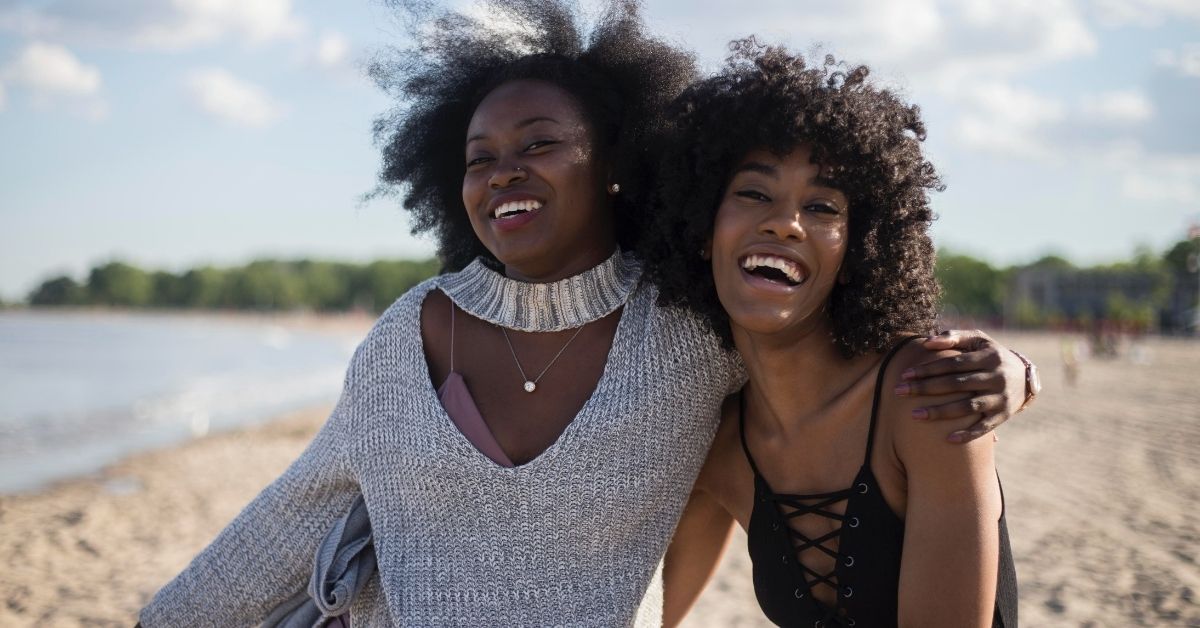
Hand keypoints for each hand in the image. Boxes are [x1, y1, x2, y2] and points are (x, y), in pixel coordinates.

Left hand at [896, 329, 1029, 443]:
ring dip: (940, 412)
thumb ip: (953, 337)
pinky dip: (967, 434)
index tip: (905, 374)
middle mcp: (996, 378)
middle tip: (899, 392)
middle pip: (956, 384)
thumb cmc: (991, 355)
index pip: (953, 363)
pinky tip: (947, 440)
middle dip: (926, 388)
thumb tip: (927, 342)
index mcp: (988, 357)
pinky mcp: (1003, 416)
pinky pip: (984, 428)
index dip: (928, 369)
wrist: (1025, 377)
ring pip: (967, 407)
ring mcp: (1001, 399)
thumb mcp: (978, 340)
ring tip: (915, 415)